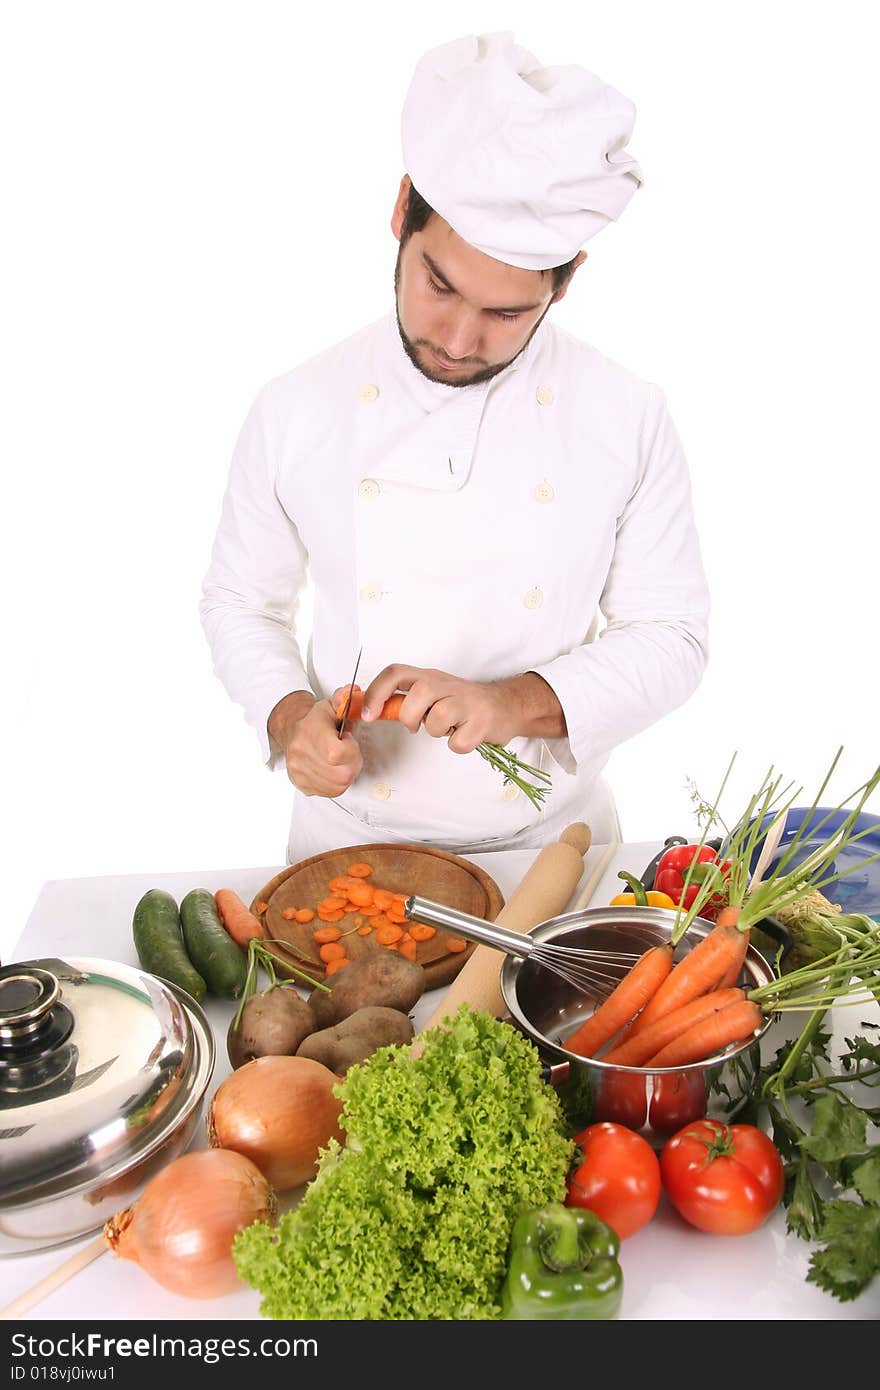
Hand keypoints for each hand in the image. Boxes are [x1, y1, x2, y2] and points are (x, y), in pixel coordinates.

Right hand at [268, 692, 362, 797]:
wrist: (292, 730)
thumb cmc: (315, 721)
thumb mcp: (331, 705)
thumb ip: (344, 699)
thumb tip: (353, 692)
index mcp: (309, 731)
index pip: (336, 754)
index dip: (350, 750)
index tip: (348, 741)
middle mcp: (300, 753)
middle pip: (341, 774)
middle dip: (352, 763)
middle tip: (348, 752)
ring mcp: (299, 771)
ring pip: (338, 786)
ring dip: (346, 774)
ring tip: (341, 760)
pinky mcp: (301, 783)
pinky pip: (329, 792)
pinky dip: (337, 783)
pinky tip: (334, 769)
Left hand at [359, 665, 531, 753]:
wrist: (505, 706)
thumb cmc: (462, 703)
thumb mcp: (432, 693)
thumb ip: (405, 699)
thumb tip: (372, 711)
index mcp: (429, 677)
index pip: (396, 673)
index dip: (376, 692)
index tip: (367, 715)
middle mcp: (447, 684)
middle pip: (419, 693)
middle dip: (410, 716)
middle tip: (415, 726)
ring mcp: (467, 702)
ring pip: (439, 717)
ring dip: (436, 731)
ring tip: (446, 729)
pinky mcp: (482, 722)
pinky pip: (458, 742)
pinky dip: (457, 745)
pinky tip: (464, 736)